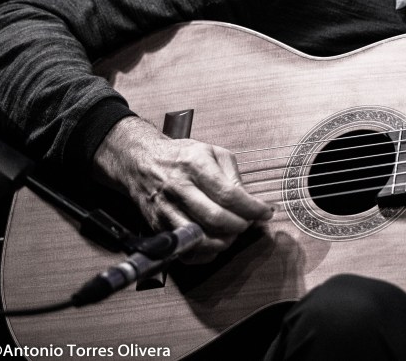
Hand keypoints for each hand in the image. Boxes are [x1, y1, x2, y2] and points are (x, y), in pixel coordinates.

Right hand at [92, 116, 274, 262]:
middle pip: (216, 218)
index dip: (252, 208)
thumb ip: (233, 175)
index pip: (229, 194)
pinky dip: (204, 253)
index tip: (265, 212)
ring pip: (200, 238)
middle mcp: (178, 188)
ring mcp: (165, 209)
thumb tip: (249, 201)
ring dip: (224, 241)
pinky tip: (215, 243)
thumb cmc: (182, 156)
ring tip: (233, 233)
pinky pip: (184, 250)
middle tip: (248, 223)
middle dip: (240, 226)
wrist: (140, 160)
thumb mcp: (213, 152)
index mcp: (195, 165)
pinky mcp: (157, 226)